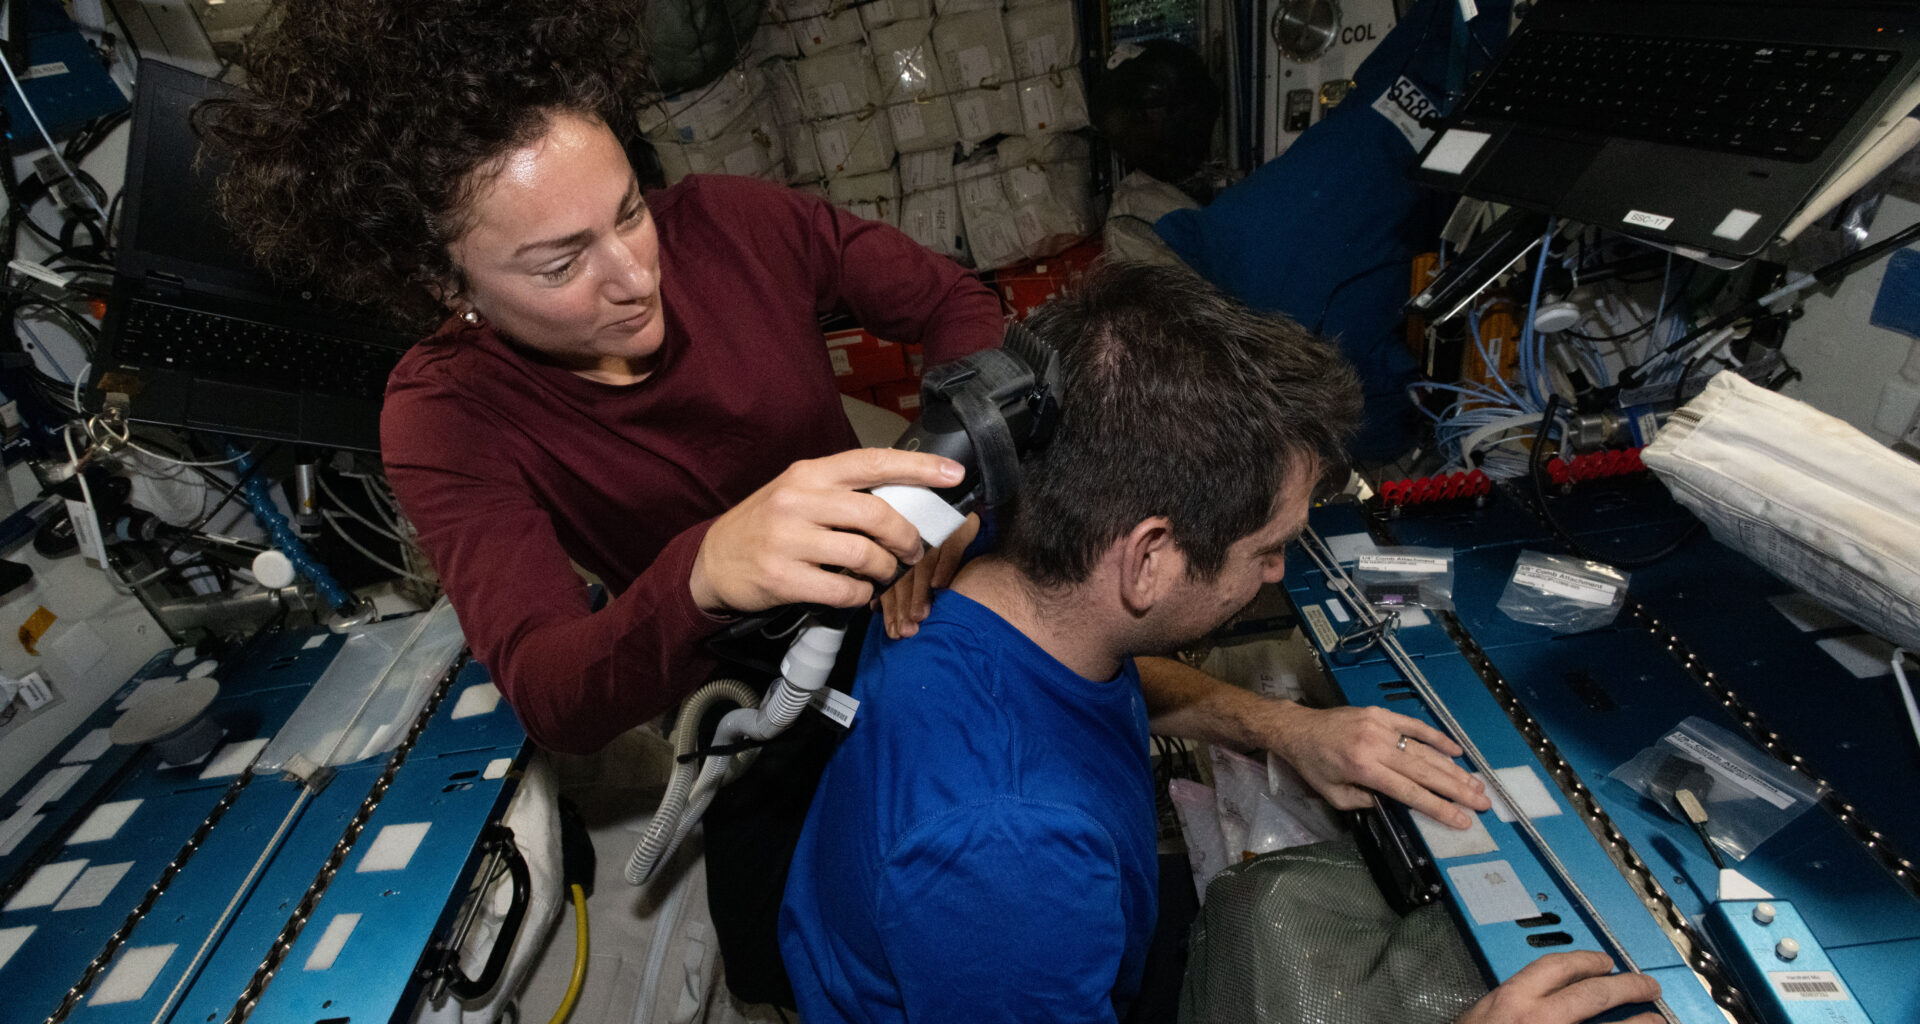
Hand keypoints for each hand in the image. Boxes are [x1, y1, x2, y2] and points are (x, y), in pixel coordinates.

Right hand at [689, 449, 963, 614]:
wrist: (713, 561)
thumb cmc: (768, 525)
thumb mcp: (800, 493)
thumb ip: (843, 492)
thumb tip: (904, 497)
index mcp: (810, 473)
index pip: (873, 462)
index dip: (918, 467)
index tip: (953, 475)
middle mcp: (798, 499)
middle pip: (876, 514)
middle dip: (907, 537)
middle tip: (914, 550)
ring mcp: (788, 539)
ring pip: (864, 555)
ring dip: (886, 570)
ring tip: (884, 574)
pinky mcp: (782, 577)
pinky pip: (843, 589)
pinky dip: (861, 595)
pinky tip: (857, 592)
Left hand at [880, 513, 978, 637]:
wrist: (979, 517)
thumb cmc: (951, 549)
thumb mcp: (922, 566)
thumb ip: (899, 584)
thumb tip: (877, 607)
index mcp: (904, 549)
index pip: (893, 580)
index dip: (891, 607)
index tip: (894, 632)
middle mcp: (918, 540)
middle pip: (906, 575)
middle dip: (903, 605)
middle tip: (906, 630)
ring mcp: (937, 532)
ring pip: (924, 564)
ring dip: (920, 591)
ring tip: (919, 615)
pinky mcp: (959, 525)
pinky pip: (951, 546)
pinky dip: (945, 566)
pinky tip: (940, 586)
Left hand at [1264, 703, 1490, 827]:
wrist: (1297, 729)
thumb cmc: (1314, 766)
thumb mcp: (1334, 795)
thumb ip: (1368, 802)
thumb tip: (1400, 803)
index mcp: (1364, 769)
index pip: (1410, 793)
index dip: (1439, 807)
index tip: (1462, 819)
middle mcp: (1376, 746)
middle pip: (1425, 772)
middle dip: (1456, 789)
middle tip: (1481, 802)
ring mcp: (1381, 726)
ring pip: (1424, 750)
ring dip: (1452, 768)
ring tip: (1474, 783)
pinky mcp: (1381, 713)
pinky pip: (1414, 726)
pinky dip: (1437, 738)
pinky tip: (1456, 750)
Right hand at [1456, 951, 1661, 1023]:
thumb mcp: (1480, 1017)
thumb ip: (1507, 1004)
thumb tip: (1529, 998)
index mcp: (1513, 1000)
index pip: (1558, 967)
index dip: (1587, 960)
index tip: (1603, 961)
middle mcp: (1539, 1018)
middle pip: (1595, 994)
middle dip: (1627, 986)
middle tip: (1646, 984)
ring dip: (1640, 1022)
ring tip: (1655, 1019)